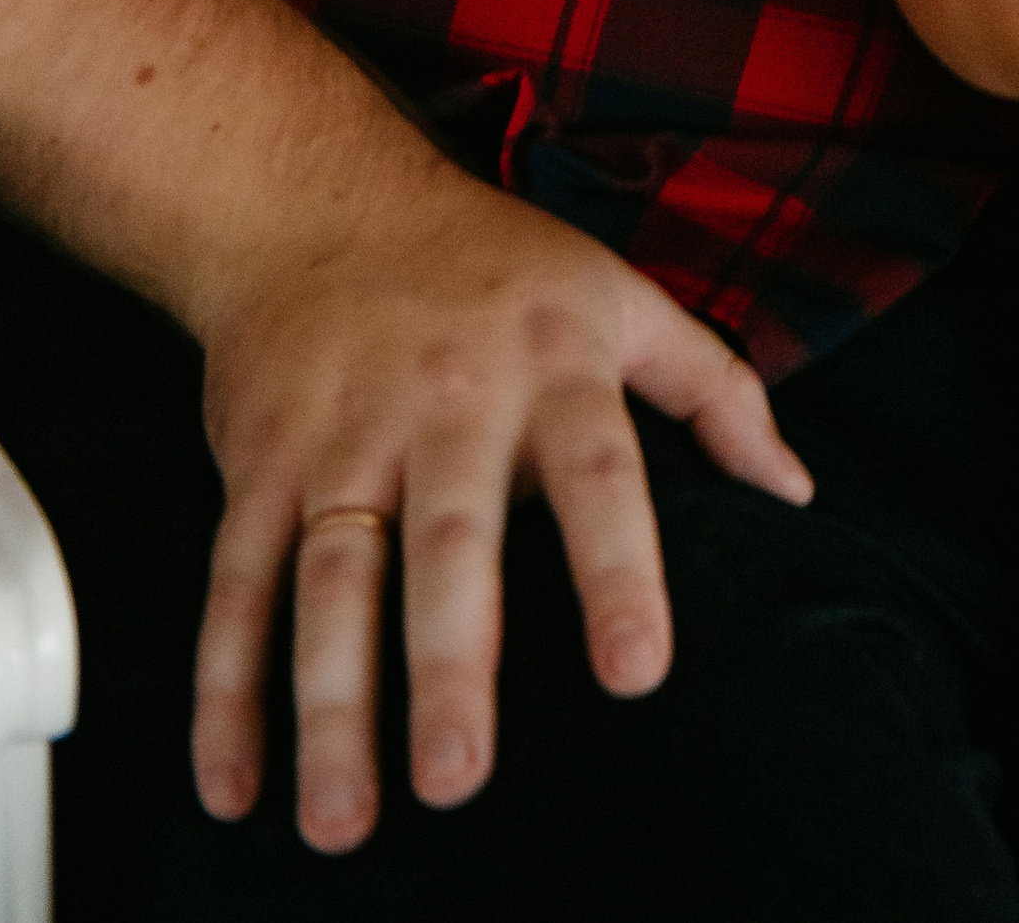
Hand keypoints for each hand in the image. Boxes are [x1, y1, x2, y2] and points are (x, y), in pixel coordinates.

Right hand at [188, 153, 810, 856]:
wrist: (317, 199)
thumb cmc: (494, 267)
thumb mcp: (620, 297)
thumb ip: (713, 390)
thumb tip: (794, 492)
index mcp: (553, 367)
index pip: (599, 472)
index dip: (620, 568)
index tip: (638, 672)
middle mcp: (448, 403)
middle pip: (451, 542)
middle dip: (452, 661)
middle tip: (458, 777)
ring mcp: (346, 435)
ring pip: (334, 578)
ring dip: (331, 702)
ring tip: (344, 819)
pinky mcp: (261, 463)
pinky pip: (238, 584)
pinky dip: (224, 689)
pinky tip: (235, 786)